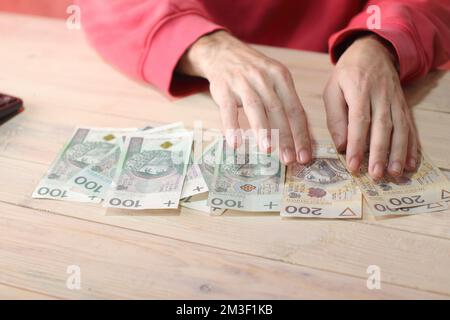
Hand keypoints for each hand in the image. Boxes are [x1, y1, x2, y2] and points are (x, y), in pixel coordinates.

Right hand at [177, 31, 311, 164]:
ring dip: (262, 130)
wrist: (222, 51)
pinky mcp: (223, 88)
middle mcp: (264, 78)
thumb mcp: (273, 78)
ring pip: (255, 108)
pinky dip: (232, 127)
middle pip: (278, 110)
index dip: (301, 134)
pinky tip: (235, 143)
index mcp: (281, 77)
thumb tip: (301, 135)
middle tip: (289, 159)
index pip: (295, 109)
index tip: (304, 155)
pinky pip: (228, 110)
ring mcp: (242, 82)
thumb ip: (285, 102)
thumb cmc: (252, 71)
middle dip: (286, 137)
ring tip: (268, 150)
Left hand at [323, 34, 418, 179]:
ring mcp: (395, 100)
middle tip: (376, 175)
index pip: (359, 120)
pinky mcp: (404, 105)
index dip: (357, 144)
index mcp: (359, 90)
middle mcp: (381, 95)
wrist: (373, 51)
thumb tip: (341, 145)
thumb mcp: (332, 90)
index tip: (353, 165)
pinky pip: (410, 127)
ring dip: (398, 153)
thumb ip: (335, 117)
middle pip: (382, 127)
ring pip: (400, 128)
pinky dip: (412, 146)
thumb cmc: (347, 74)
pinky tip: (411, 163)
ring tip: (394, 173)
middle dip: (379, 153)